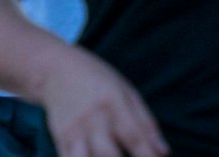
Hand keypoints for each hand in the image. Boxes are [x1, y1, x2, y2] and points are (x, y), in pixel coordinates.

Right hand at [37, 45, 168, 156]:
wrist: (55, 69)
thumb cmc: (98, 80)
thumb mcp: (126, 91)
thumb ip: (146, 123)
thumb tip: (163, 152)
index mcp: (113, 101)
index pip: (134, 135)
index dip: (149, 156)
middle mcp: (93, 117)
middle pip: (108, 154)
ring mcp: (74, 130)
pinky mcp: (60, 139)